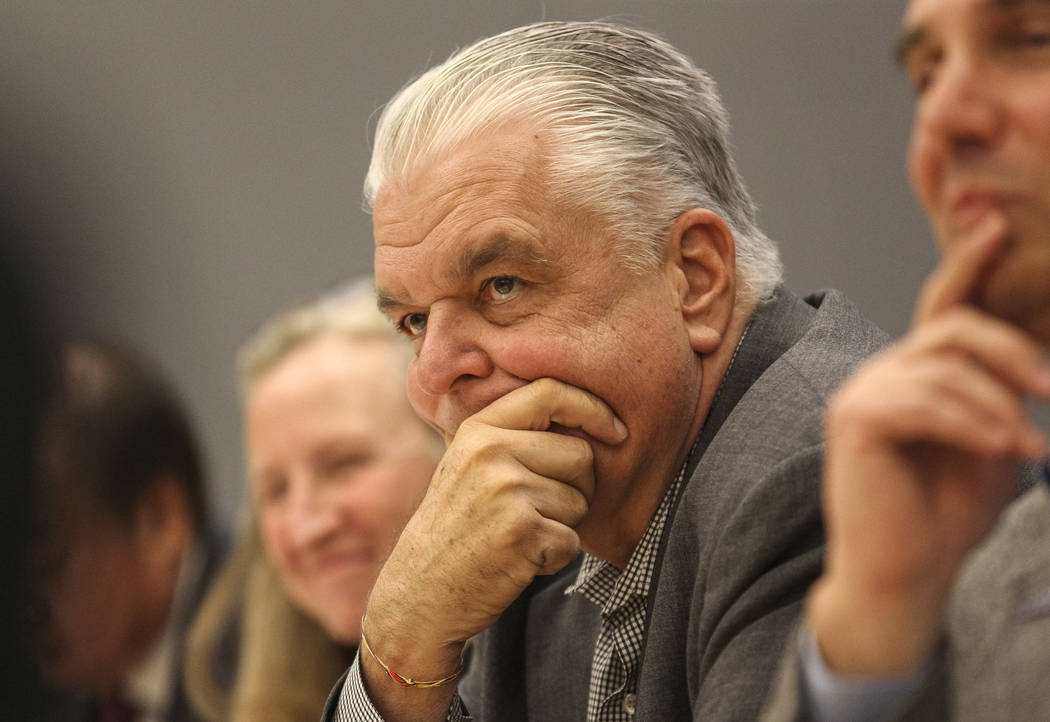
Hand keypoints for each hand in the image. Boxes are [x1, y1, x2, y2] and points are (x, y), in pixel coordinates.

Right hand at [359, 378, 626, 718]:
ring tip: (518, 536)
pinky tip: (517, 561)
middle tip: (537, 512)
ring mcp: (505, 491)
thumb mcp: (467, 465)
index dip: (592, 407)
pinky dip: (555, 557)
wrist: (419, 594)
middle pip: (580, 454)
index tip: (617, 430)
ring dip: (562, 525)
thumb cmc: (455, 529)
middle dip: (576, 487)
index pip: (550, 392)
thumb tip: (586, 417)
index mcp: (478, 429)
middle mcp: (490, 452)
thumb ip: (513, 436)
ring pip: (580, 501)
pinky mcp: (521, 532)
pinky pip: (572, 540)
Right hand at [808, 213, 1049, 674]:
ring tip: (1024, 447)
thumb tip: (1038, 365)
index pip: (942, 307)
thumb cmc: (942, 515)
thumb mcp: (988, 441)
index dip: (968, 262)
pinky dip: (970, 423)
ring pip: (943, 363)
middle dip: (1012, 353)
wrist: (903, 574)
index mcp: (912, 374)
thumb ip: (998, 395)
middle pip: (951, 325)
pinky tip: (997, 450)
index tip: (996, 223)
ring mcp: (862, 393)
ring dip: (998, 404)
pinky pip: (923, 400)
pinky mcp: (855, 419)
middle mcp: (881, 373)